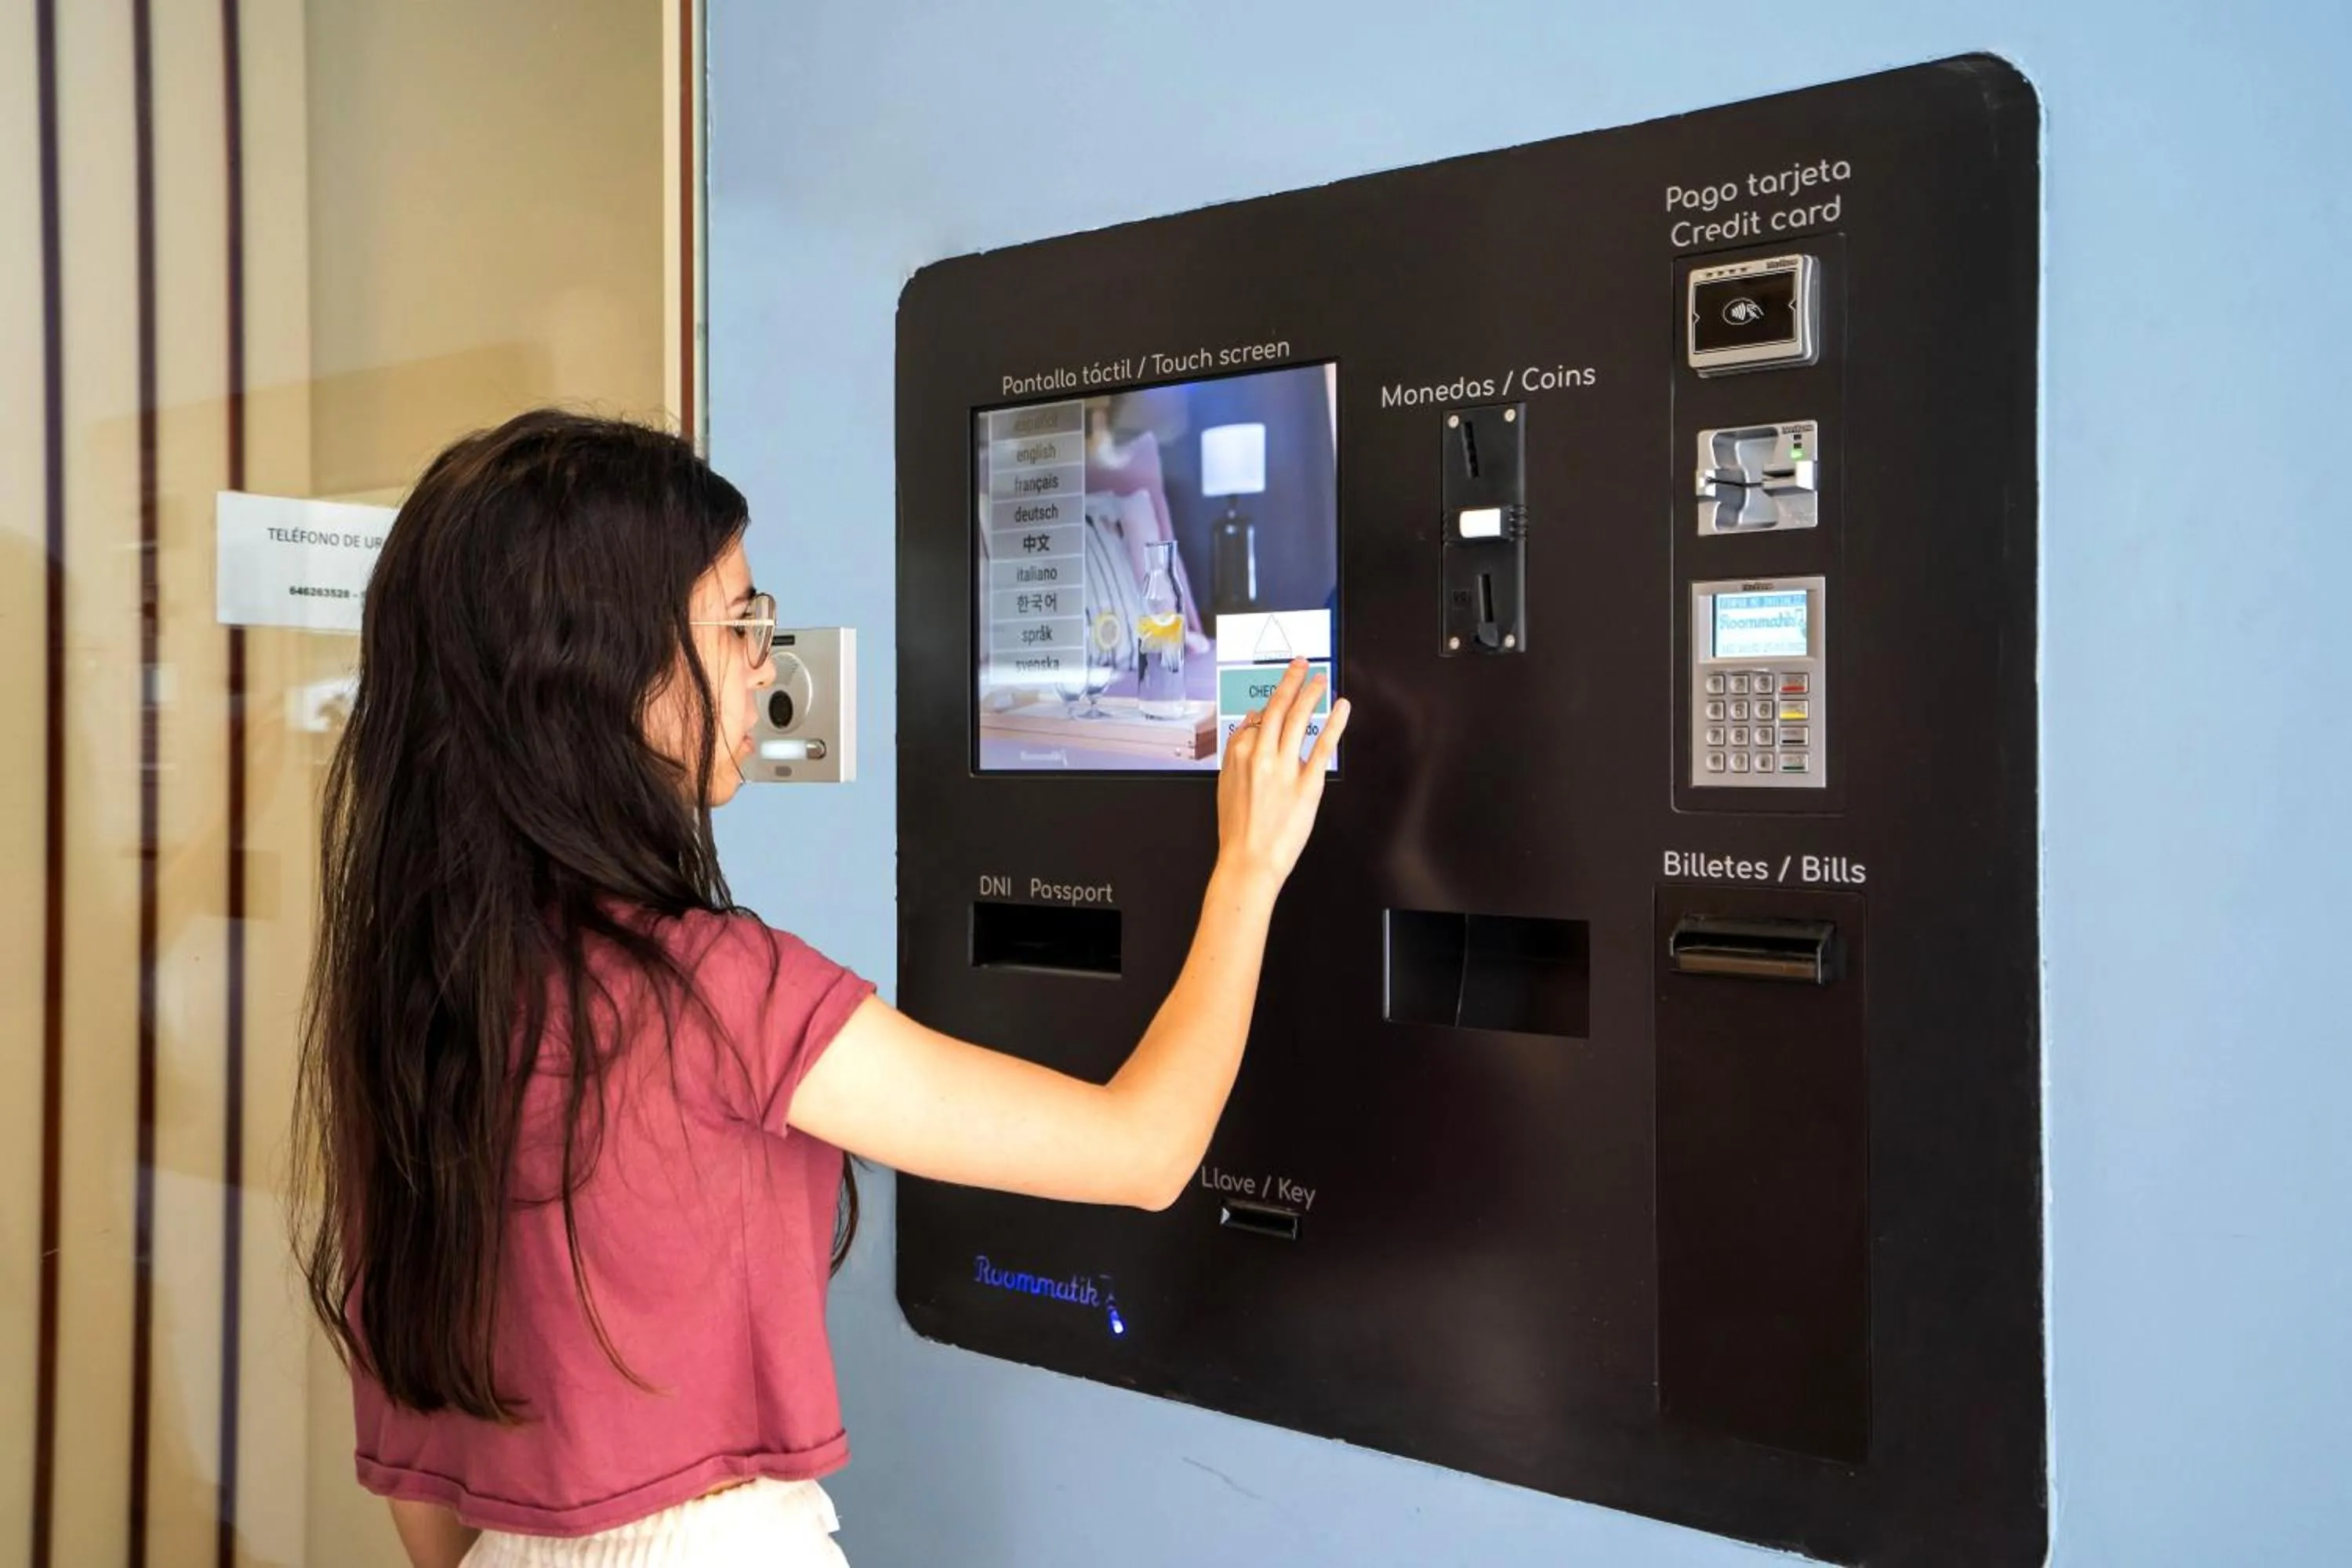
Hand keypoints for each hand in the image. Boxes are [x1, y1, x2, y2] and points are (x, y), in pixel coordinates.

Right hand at [1215, 659, 1349, 890]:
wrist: (1248, 861)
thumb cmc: (1238, 832)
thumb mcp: (1226, 788)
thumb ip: (1238, 757)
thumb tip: (1249, 731)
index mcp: (1237, 755)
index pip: (1254, 719)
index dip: (1268, 708)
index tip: (1278, 700)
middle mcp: (1260, 755)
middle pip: (1276, 707)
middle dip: (1290, 681)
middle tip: (1300, 664)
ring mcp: (1284, 767)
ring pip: (1298, 718)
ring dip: (1310, 693)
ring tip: (1319, 679)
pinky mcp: (1307, 783)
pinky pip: (1322, 745)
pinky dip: (1334, 722)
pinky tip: (1340, 708)